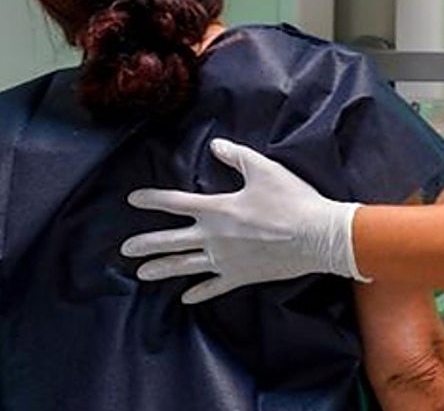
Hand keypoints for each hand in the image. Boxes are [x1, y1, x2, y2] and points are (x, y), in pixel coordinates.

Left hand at [121, 139, 363, 302]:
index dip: (152, 199)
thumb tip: (215, 144)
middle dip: (146, 244)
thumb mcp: (264, 169)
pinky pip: (214, 286)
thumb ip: (236, 156)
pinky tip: (186, 298)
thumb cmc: (292, 200)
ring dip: (162, 269)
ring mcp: (226, 260)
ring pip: (186, 266)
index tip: (133, 199)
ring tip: (142, 274)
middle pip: (172, 241)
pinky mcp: (241, 275)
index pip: (176, 202)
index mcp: (218, 209)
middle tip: (125, 250)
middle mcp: (215, 237)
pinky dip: (199, 292)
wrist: (318, 235)